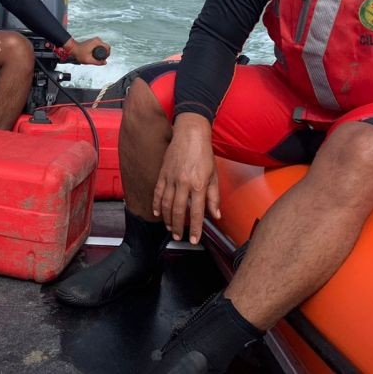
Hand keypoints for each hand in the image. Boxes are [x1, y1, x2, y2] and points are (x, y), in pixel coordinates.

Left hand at [69, 37, 110, 64]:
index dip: (108, 54)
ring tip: (96, 58)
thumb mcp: (89, 60)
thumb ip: (98, 62)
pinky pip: (100, 46)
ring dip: (102, 52)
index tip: (103, 59)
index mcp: (97, 42)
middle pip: (106, 47)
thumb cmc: (79, 54)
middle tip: (100, 59)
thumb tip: (105, 63)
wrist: (73, 49)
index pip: (108, 48)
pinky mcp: (94, 41)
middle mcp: (97, 39)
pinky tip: (95, 55)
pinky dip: (99, 51)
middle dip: (105, 54)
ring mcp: (95, 40)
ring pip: (103, 47)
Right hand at [152, 113, 219, 244]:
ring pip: (166, 204)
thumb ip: (214, 197)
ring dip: (168, 219)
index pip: (196, 212)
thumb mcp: (214, 175)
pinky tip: (157, 213)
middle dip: (179, 227)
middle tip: (179, 237)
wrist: (190, 134)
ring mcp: (171, 178)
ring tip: (170, 228)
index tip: (194, 239)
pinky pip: (158, 192)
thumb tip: (216, 214)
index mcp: (198, 184)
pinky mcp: (163, 173)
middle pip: (179, 211)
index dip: (195, 228)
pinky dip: (156, 205)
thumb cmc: (204, 153)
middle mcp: (184, 183)